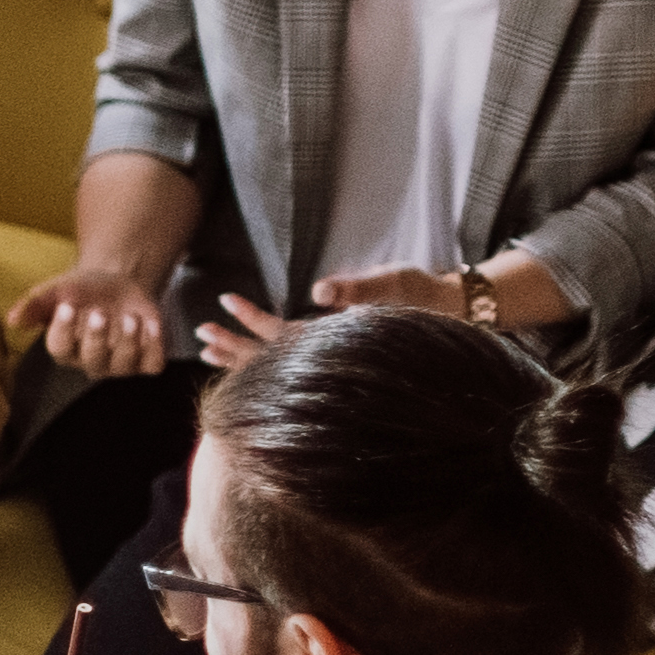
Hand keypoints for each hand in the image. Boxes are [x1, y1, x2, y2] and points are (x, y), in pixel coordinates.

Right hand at [6, 244, 187, 379]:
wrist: (115, 283)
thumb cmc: (80, 290)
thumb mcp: (55, 290)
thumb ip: (33, 304)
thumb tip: (12, 320)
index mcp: (65, 347)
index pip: (60, 349)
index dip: (63, 331)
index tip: (67, 306)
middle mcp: (91, 360)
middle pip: (93, 360)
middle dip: (97, 338)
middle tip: (100, 312)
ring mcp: (120, 363)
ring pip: (124, 365)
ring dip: (129, 343)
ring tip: (130, 317)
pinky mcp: (146, 359)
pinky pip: (153, 364)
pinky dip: (155, 347)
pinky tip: (151, 325)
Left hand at [212, 256, 570, 351]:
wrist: (456, 320)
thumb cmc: (425, 300)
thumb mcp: (395, 285)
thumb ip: (358, 289)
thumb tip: (318, 291)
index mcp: (339, 344)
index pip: (285, 336)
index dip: (253, 322)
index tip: (225, 303)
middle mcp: (330, 362)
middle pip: (270, 360)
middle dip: (233, 347)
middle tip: (198, 334)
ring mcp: (331, 367)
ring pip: (275, 369)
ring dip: (240, 356)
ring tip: (206, 346)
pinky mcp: (335, 363)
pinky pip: (289, 367)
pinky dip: (261, 360)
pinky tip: (239, 357)